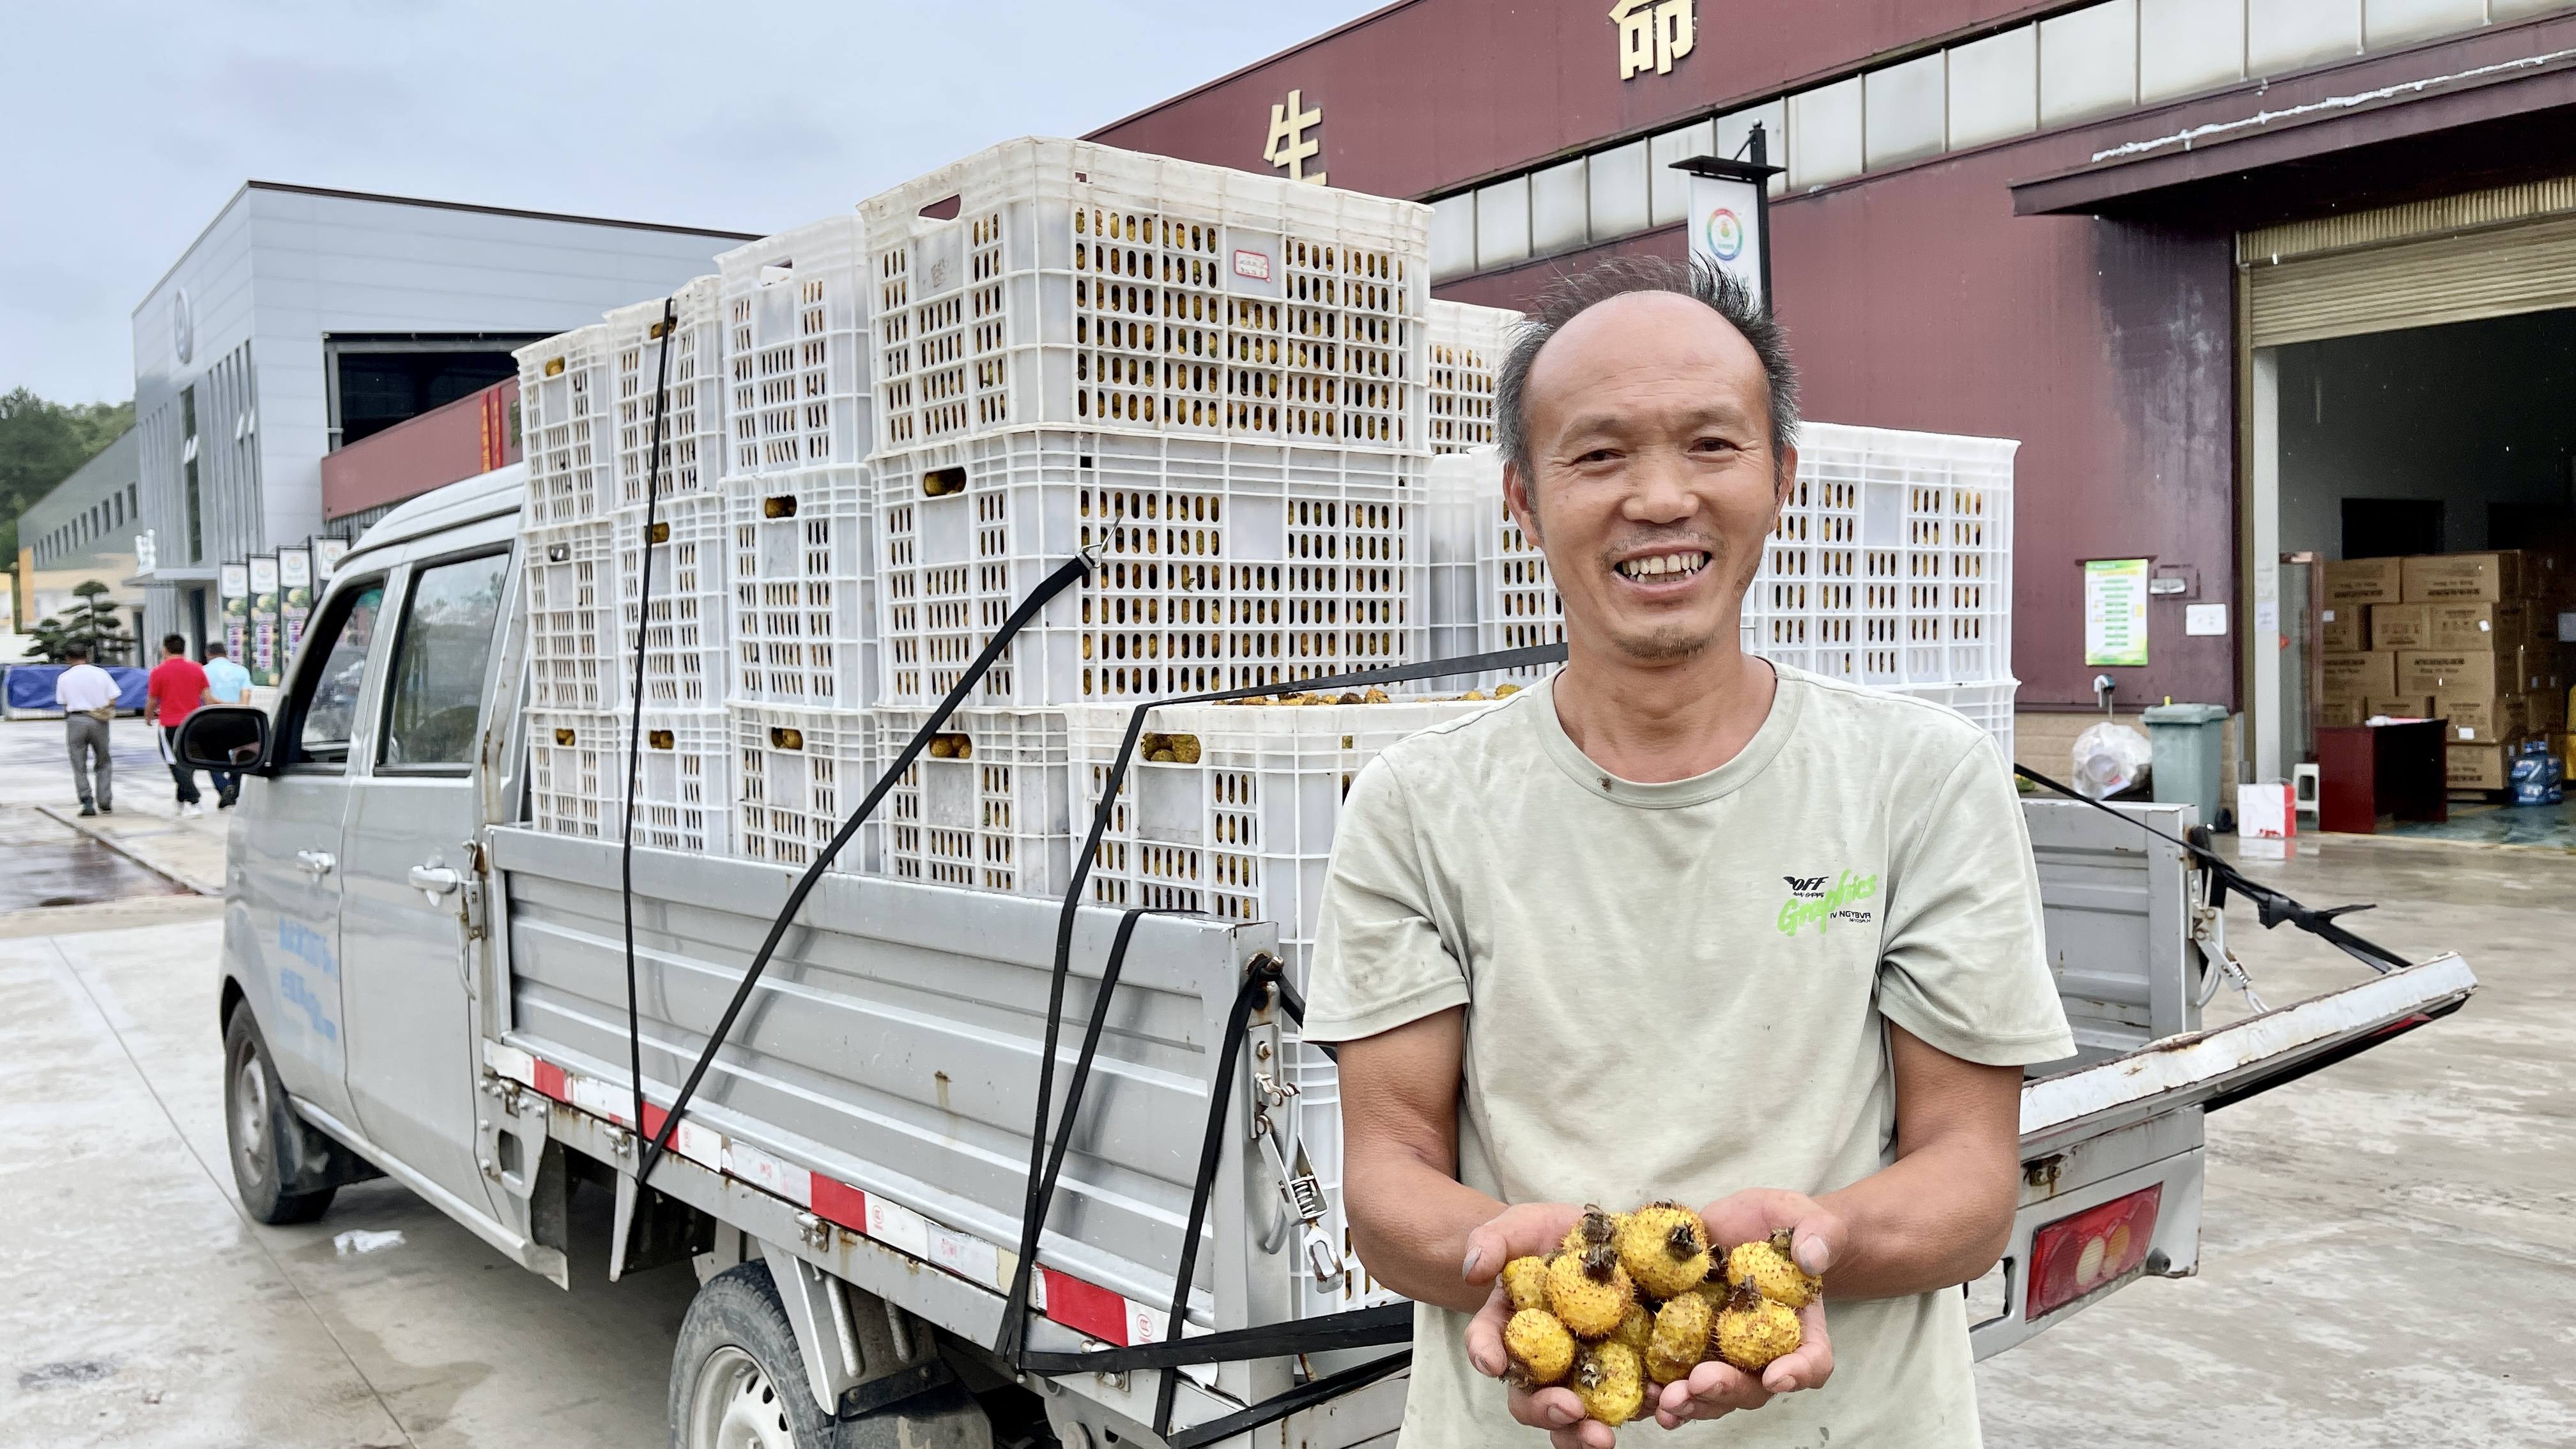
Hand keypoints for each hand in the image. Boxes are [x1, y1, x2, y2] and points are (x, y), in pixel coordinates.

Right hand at [1458, 1203, 1616, 1448]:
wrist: (1599, 1239)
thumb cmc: (1548, 1236)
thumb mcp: (1519, 1227)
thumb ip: (1494, 1240)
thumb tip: (1474, 1269)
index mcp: (1509, 1328)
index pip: (1486, 1344)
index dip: (1485, 1353)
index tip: (1493, 1362)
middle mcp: (1542, 1361)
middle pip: (1532, 1400)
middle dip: (1547, 1411)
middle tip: (1568, 1410)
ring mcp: (1583, 1371)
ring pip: (1578, 1416)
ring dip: (1586, 1432)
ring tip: (1603, 1436)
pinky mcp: (1625, 1372)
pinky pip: (1631, 1399)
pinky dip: (1640, 1407)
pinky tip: (1655, 1403)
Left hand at [1651, 1189, 1842, 1425]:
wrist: (1736, 1225)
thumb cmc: (1777, 1223)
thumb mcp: (1800, 1216)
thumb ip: (1817, 1232)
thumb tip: (1812, 1257)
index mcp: (1799, 1327)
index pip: (1812, 1361)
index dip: (1798, 1374)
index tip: (1775, 1377)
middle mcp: (1762, 1352)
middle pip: (1753, 1387)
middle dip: (1726, 1390)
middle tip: (1699, 1383)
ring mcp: (1722, 1354)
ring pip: (1712, 1393)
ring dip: (1689, 1402)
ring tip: (1665, 1400)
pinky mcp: (1686, 1345)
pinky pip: (1675, 1377)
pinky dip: (1659, 1391)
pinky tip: (1642, 1394)